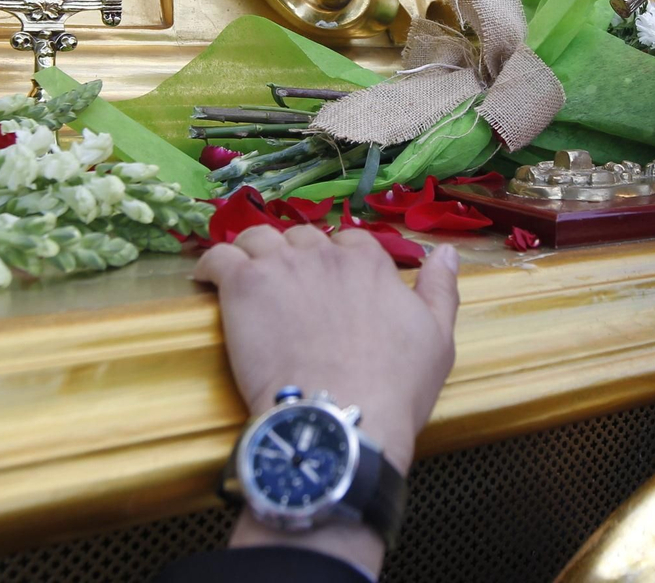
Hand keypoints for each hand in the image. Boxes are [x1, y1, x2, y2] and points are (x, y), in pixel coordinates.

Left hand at [195, 226, 459, 573]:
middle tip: (286, 288)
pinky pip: (218, 257)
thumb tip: (447, 252)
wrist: (343, 417)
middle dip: (293, 256)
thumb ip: (440, 290)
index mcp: (369, 262)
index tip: (328, 283)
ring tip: (245, 276)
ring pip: (257, 237)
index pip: (347, 242)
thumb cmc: (395, 388)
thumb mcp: (438, 339)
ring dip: (251, 251)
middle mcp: (324, 254)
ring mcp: (281, 266)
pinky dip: (211, 264)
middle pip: (300, 238)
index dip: (335, 260)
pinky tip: (208, 277)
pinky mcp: (243, 286)